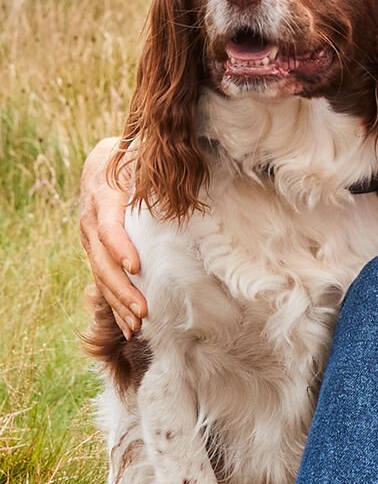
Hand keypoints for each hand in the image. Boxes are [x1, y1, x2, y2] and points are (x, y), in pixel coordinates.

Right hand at [81, 138, 144, 337]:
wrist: (100, 164)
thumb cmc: (130, 158)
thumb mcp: (140, 156)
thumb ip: (155, 168)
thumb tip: (181, 177)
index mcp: (103, 198)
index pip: (109, 228)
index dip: (120, 248)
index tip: (136, 267)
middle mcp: (91, 222)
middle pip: (102, 261)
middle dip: (122, 288)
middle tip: (143, 311)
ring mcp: (89, 240)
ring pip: (100, 276)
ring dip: (118, 303)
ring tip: (137, 325)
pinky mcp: (95, 253)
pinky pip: (102, 281)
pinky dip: (115, 305)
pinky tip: (129, 327)